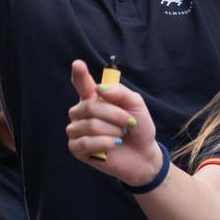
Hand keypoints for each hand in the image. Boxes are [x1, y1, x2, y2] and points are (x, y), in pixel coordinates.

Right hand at [66, 60, 165, 183]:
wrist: (144, 155)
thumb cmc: (138, 128)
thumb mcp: (136, 105)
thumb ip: (120, 93)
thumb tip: (99, 89)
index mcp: (93, 98)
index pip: (81, 83)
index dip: (79, 74)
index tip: (78, 64)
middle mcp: (81, 112)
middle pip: (89, 106)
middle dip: (114, 115)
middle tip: (128, 123)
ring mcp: (76, 130)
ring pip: (89, 125)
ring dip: (112, 131)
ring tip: (120, 136)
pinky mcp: (76, 149)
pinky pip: (84, 142)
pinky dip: (104, 143)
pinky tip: (114, 145)